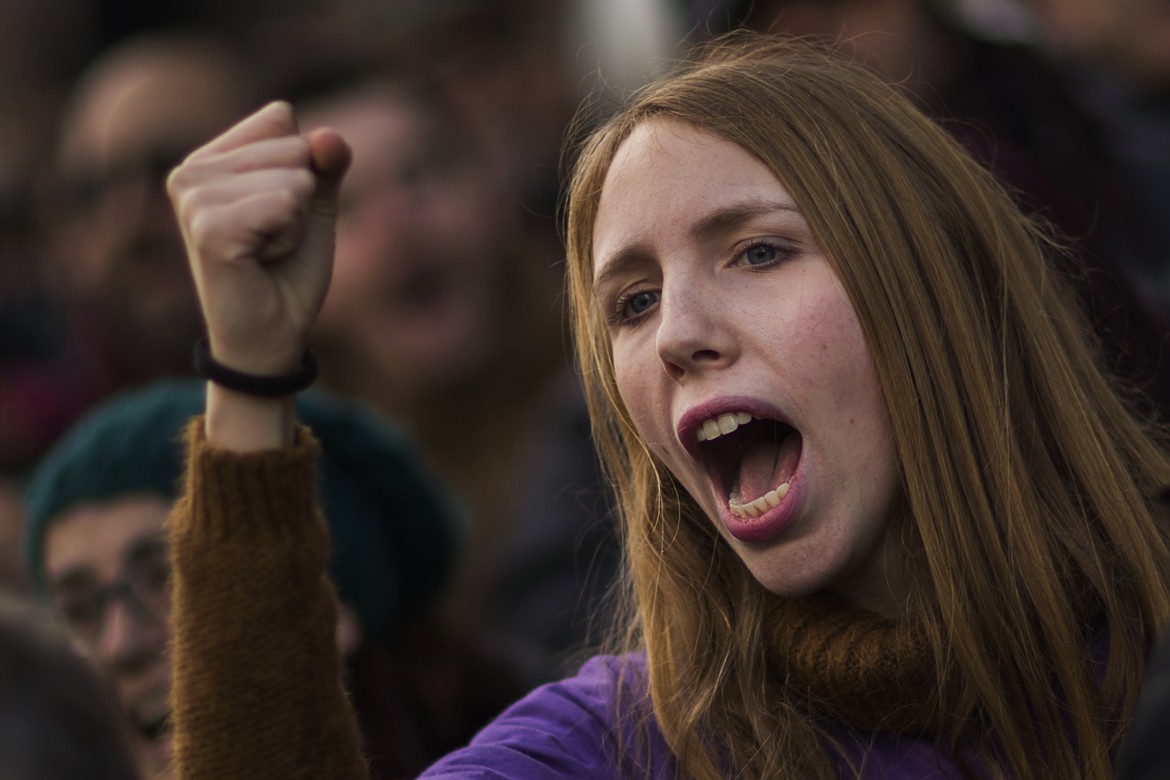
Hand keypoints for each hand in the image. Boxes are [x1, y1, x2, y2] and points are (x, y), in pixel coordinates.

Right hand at [167, 101, 350, 374]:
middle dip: (300, 201)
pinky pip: (284, 204)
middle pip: (292, 145)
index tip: (277, 215)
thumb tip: (329, 136)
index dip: (303, 171)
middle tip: (273, 241)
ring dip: (295, 223)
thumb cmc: (288, 273)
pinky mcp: (207, 227)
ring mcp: (193, 197)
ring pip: (293, 177)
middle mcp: (190, 169)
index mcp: (209, 157)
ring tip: (265, 252)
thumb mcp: (314, 207)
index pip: (281, 117)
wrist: (272, 338)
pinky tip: (260, 261)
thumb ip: (326, 163)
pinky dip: (289, 238)